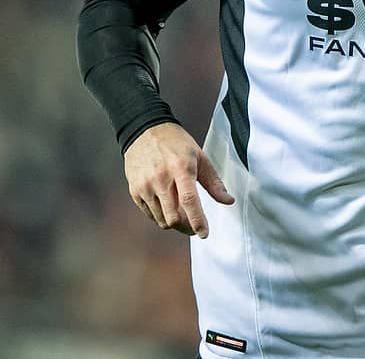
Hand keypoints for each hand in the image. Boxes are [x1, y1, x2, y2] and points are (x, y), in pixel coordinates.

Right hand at [123, 123, 233, 238]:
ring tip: (182, 215)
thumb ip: (214, 182)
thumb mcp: (199, 156)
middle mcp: (161, 178)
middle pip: (174, 217)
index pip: (189, 201)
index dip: (198, 221)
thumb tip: (228, 201)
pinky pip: (150, 214)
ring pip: (162, 219)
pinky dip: (161, 217)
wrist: (144, 130)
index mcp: (181, 168)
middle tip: (195, 226)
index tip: (204, 233)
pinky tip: (168, 208)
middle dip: (187, 227)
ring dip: (174, 223)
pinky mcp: (135, 190)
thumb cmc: (176, 144)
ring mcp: (145, 186)